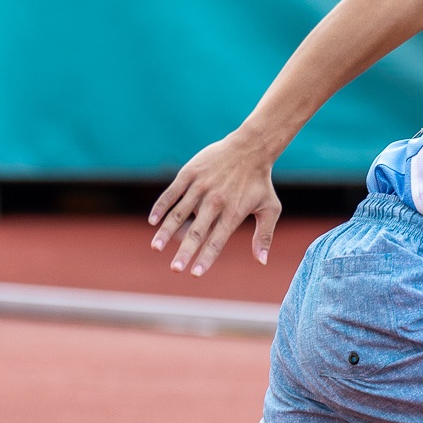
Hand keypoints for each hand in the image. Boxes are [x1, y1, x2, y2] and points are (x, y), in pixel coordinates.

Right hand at [149, 128, 284, 276]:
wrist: (250, 148)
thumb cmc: (260, 183)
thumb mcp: (270, 209)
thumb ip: (264, 236)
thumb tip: (262, 262)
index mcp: (234, 212)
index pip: (217, 241)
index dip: (206, 258)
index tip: (195, 274)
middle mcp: (216, 201)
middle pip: (197, 231)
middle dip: (185, 252)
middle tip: (175, 269)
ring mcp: (201, 186)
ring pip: (179, 213)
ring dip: (166, 232)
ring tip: (156, 248)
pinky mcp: (190, 173)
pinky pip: (172, 193)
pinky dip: (161, 207)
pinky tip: (152, 222)